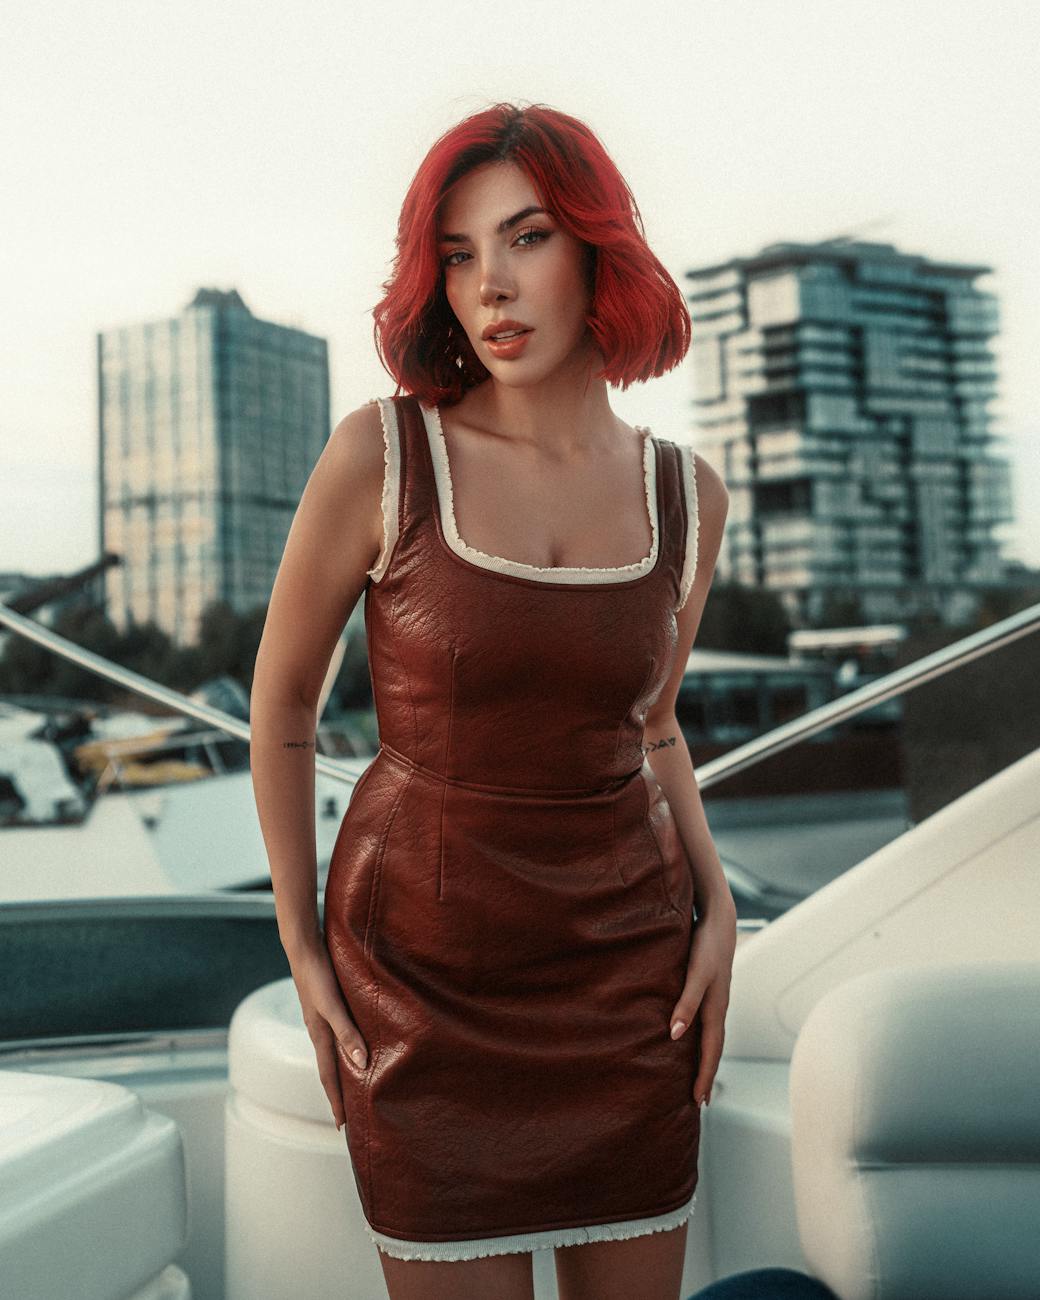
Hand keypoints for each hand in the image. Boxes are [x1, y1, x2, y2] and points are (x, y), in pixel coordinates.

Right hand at [286, 940, 368, 1130]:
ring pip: (334, 1052)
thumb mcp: (333, 1006)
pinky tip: (356, 1042)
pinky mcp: (327, 1004)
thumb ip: (346, 1033)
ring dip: (343, 1070)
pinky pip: (338, 1034)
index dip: (336, 1101)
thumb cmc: (318, 976)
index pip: (329, 1077)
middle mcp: (319, 1031)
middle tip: (350, 1114)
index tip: (343, 1126)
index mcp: (319, 1036)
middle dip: (339, 1092)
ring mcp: (322, 1018)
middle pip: (330, 1069)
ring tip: (355, 1084)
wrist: (304, 948)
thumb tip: (362, 1064)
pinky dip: (346, 1046)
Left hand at [668, 904, 736, 1106]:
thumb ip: (686, 1002)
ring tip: (696, 1075)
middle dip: (706, 1074)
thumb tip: (674, 1035)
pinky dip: (700, 1038)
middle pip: (713, 1048)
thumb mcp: (696, 974)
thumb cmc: (706, 945)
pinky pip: (705, 1021)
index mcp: (716, 1008)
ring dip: (704, 1057)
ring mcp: (714, 998)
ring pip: (710, 1035)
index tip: (698, 1101)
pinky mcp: (708, 987)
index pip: (710, 1051)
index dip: (704, 1075)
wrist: (718, 918)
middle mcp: (717, 1007)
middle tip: (699, 1100)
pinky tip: (690, 1037)